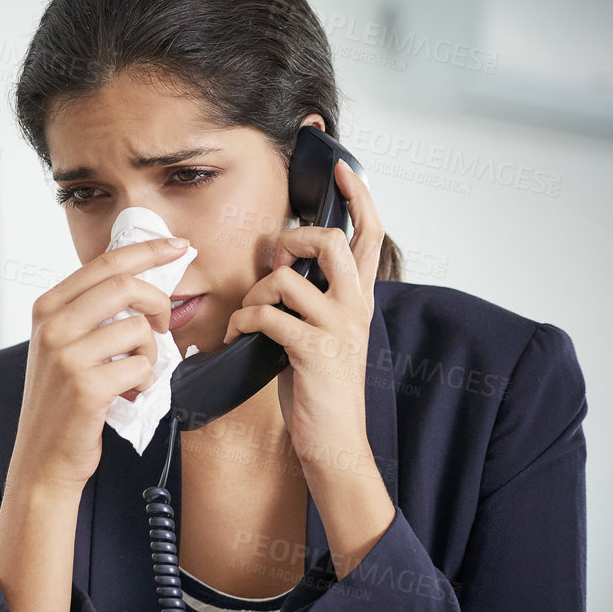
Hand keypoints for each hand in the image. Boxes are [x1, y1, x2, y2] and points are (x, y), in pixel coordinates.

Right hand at [14, 236, 191, 493]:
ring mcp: (66, 356)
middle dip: (158, 300)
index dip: (148, 250)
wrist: (42, 459)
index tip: (180, 246)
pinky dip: (145, 381)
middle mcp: (52, 326)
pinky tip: (128, 395)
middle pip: (124, 286)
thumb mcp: (62, 346)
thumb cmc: (62, 402)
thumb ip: (91, 312)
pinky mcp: (86, 386)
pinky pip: (141, 366)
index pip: (104, 263)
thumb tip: (143, 279)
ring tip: (134, 375)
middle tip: (165, 323)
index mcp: (46, 308)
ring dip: (150, 353)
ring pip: (137, 329)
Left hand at [223, 160, 385, 470]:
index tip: (344, 170)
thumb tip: (278, 267)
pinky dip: (244, 320)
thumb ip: (311, 298)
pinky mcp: (315, 350)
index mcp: (359, 300)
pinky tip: (242, 335)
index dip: (360, 198)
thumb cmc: (318, 388)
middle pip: (332, 241)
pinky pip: (267, 315)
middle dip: (292, 240)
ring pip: (287, 279)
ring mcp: (338, 327)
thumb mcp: (322, 334)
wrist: (334, 441)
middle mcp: (356, 308)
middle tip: (275, 259)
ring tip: (250, 315)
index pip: (371, 236)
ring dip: (255, 293)